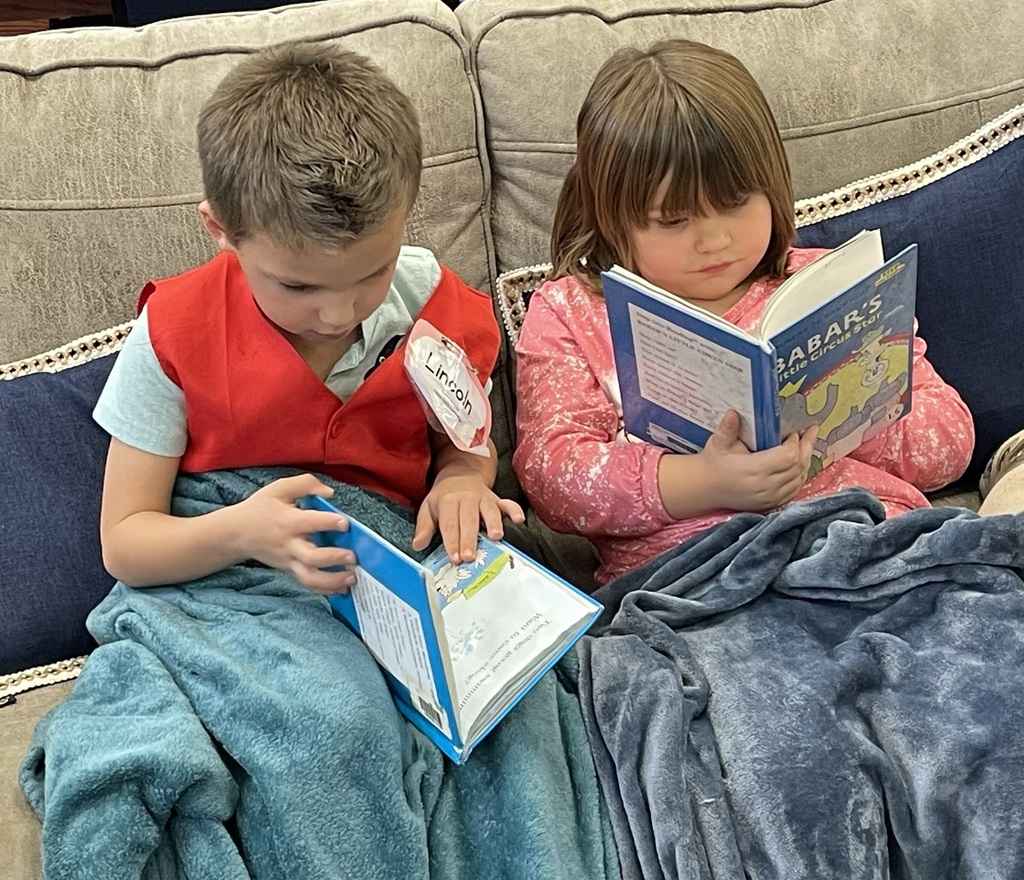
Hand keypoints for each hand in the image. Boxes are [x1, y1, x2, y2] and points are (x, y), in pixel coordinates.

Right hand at [233, 474, 356, 593]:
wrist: (235, 533)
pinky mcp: (289, 570)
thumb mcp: (279, 489)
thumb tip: (329, 492)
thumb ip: (305, 484)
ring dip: (332, 581)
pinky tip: (342, 588)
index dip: (328, 522)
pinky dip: (325, 589)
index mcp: (288, 521)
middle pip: (311, 557)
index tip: (345, 523)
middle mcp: (289, 544)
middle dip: (333, 558)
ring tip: (351, 579)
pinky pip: (307, 584)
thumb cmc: (260, 509)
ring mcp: (289, 561)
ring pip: (309, 578)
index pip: (310, 523)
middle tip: (352, 557)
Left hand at [412, 469, 525, 562]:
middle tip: (470, 556)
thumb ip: (424, 527)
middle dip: (469, 539)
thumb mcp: (429, 508)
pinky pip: (507, 504)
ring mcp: (484, 498)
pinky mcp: (497, 499)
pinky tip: (519, 520)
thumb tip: (418, 545)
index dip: (452, 541)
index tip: (454, 557)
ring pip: (489, 511)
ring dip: (493, 524)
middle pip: (469, 520)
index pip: (449, 524)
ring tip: (496, 537)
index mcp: (448, 501)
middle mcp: (467, 499)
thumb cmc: (444, 497)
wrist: (461, 474)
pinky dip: (514, 511)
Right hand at [699, 409, 816, 511]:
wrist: (706, 488)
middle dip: (806, 447)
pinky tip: (799, 464)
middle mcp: (765, 486)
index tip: (792, 432)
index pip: (787, 457)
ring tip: (806, 444)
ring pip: (800, 478)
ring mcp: (770, 497)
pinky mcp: (772, 504)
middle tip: (809, 432)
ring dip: (806, 461)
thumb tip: (734, 412)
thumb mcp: (717, 443)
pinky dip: (800, 475)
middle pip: (798, 466)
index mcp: (753, 470)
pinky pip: (795, 489)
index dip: (795, 443)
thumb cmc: (714, 463)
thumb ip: (727, 428)